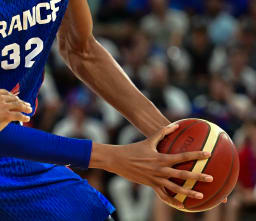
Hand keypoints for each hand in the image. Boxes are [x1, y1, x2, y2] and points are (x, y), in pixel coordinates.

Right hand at [0, 89, 31, 138]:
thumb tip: (0, 107)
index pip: (6, 93)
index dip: (13, 96)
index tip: (17, 99)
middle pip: (13, 98)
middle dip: (21, 102)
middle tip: (27, 105)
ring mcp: (3, 105)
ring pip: (18, 105)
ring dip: (25, 107)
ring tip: (29, 110)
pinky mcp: (6, 115)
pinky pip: (19, 115)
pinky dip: (24, 117)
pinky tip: (27, 118)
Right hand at [96, 123, 212, 209]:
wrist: (118, 160)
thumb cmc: (133, 148)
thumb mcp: (148, 140)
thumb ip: (163, 132)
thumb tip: (176, 124)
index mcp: (161, 158)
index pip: (183, 156)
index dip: (196, 155)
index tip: (208, 154)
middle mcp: (160, 170)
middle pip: (183, 174)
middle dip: (198, 176)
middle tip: (211, 178)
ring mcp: (156, 179)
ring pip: (175, 188)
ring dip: (189, 192)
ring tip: (201, 195)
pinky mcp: (151, 185)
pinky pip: (163, 196)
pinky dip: (173, 201)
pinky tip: (182, 205)